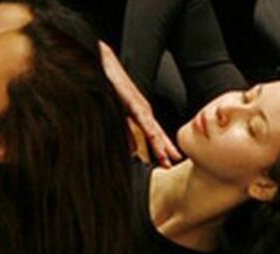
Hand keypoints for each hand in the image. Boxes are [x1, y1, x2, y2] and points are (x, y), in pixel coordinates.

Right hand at [99, 42, 181, 167]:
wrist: (104, 64)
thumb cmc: (110, 84)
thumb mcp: (118, 111)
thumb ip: (126, 130)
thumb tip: (132, 149)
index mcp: (140, 113)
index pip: (154, 134)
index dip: (162, 148)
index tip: (169, 161)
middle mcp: (143, 110)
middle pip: (158, 134)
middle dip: (167, 150)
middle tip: (175, 163)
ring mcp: (139, 106)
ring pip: (153, 130)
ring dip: (161, 146)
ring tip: (168, 159)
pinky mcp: (133, 102)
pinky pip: (143, 121)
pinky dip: (150, 133)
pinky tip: (155, 141)